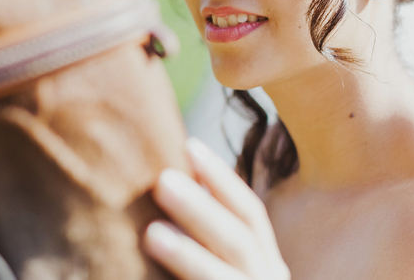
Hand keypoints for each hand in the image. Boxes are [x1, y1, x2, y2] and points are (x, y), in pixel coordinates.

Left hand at [144, 138, 289, 279]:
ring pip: (221, 278)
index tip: (189, 146)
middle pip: (239, 240)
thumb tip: (166, 179)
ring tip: (151, 233)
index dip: (222, 178)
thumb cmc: (208, 278)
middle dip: (202, 209)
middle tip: (162, 180)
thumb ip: (203, 232)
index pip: (250, 212)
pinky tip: (148, 275)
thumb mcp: (218, 259)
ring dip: (187, 255)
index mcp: (264, 261)